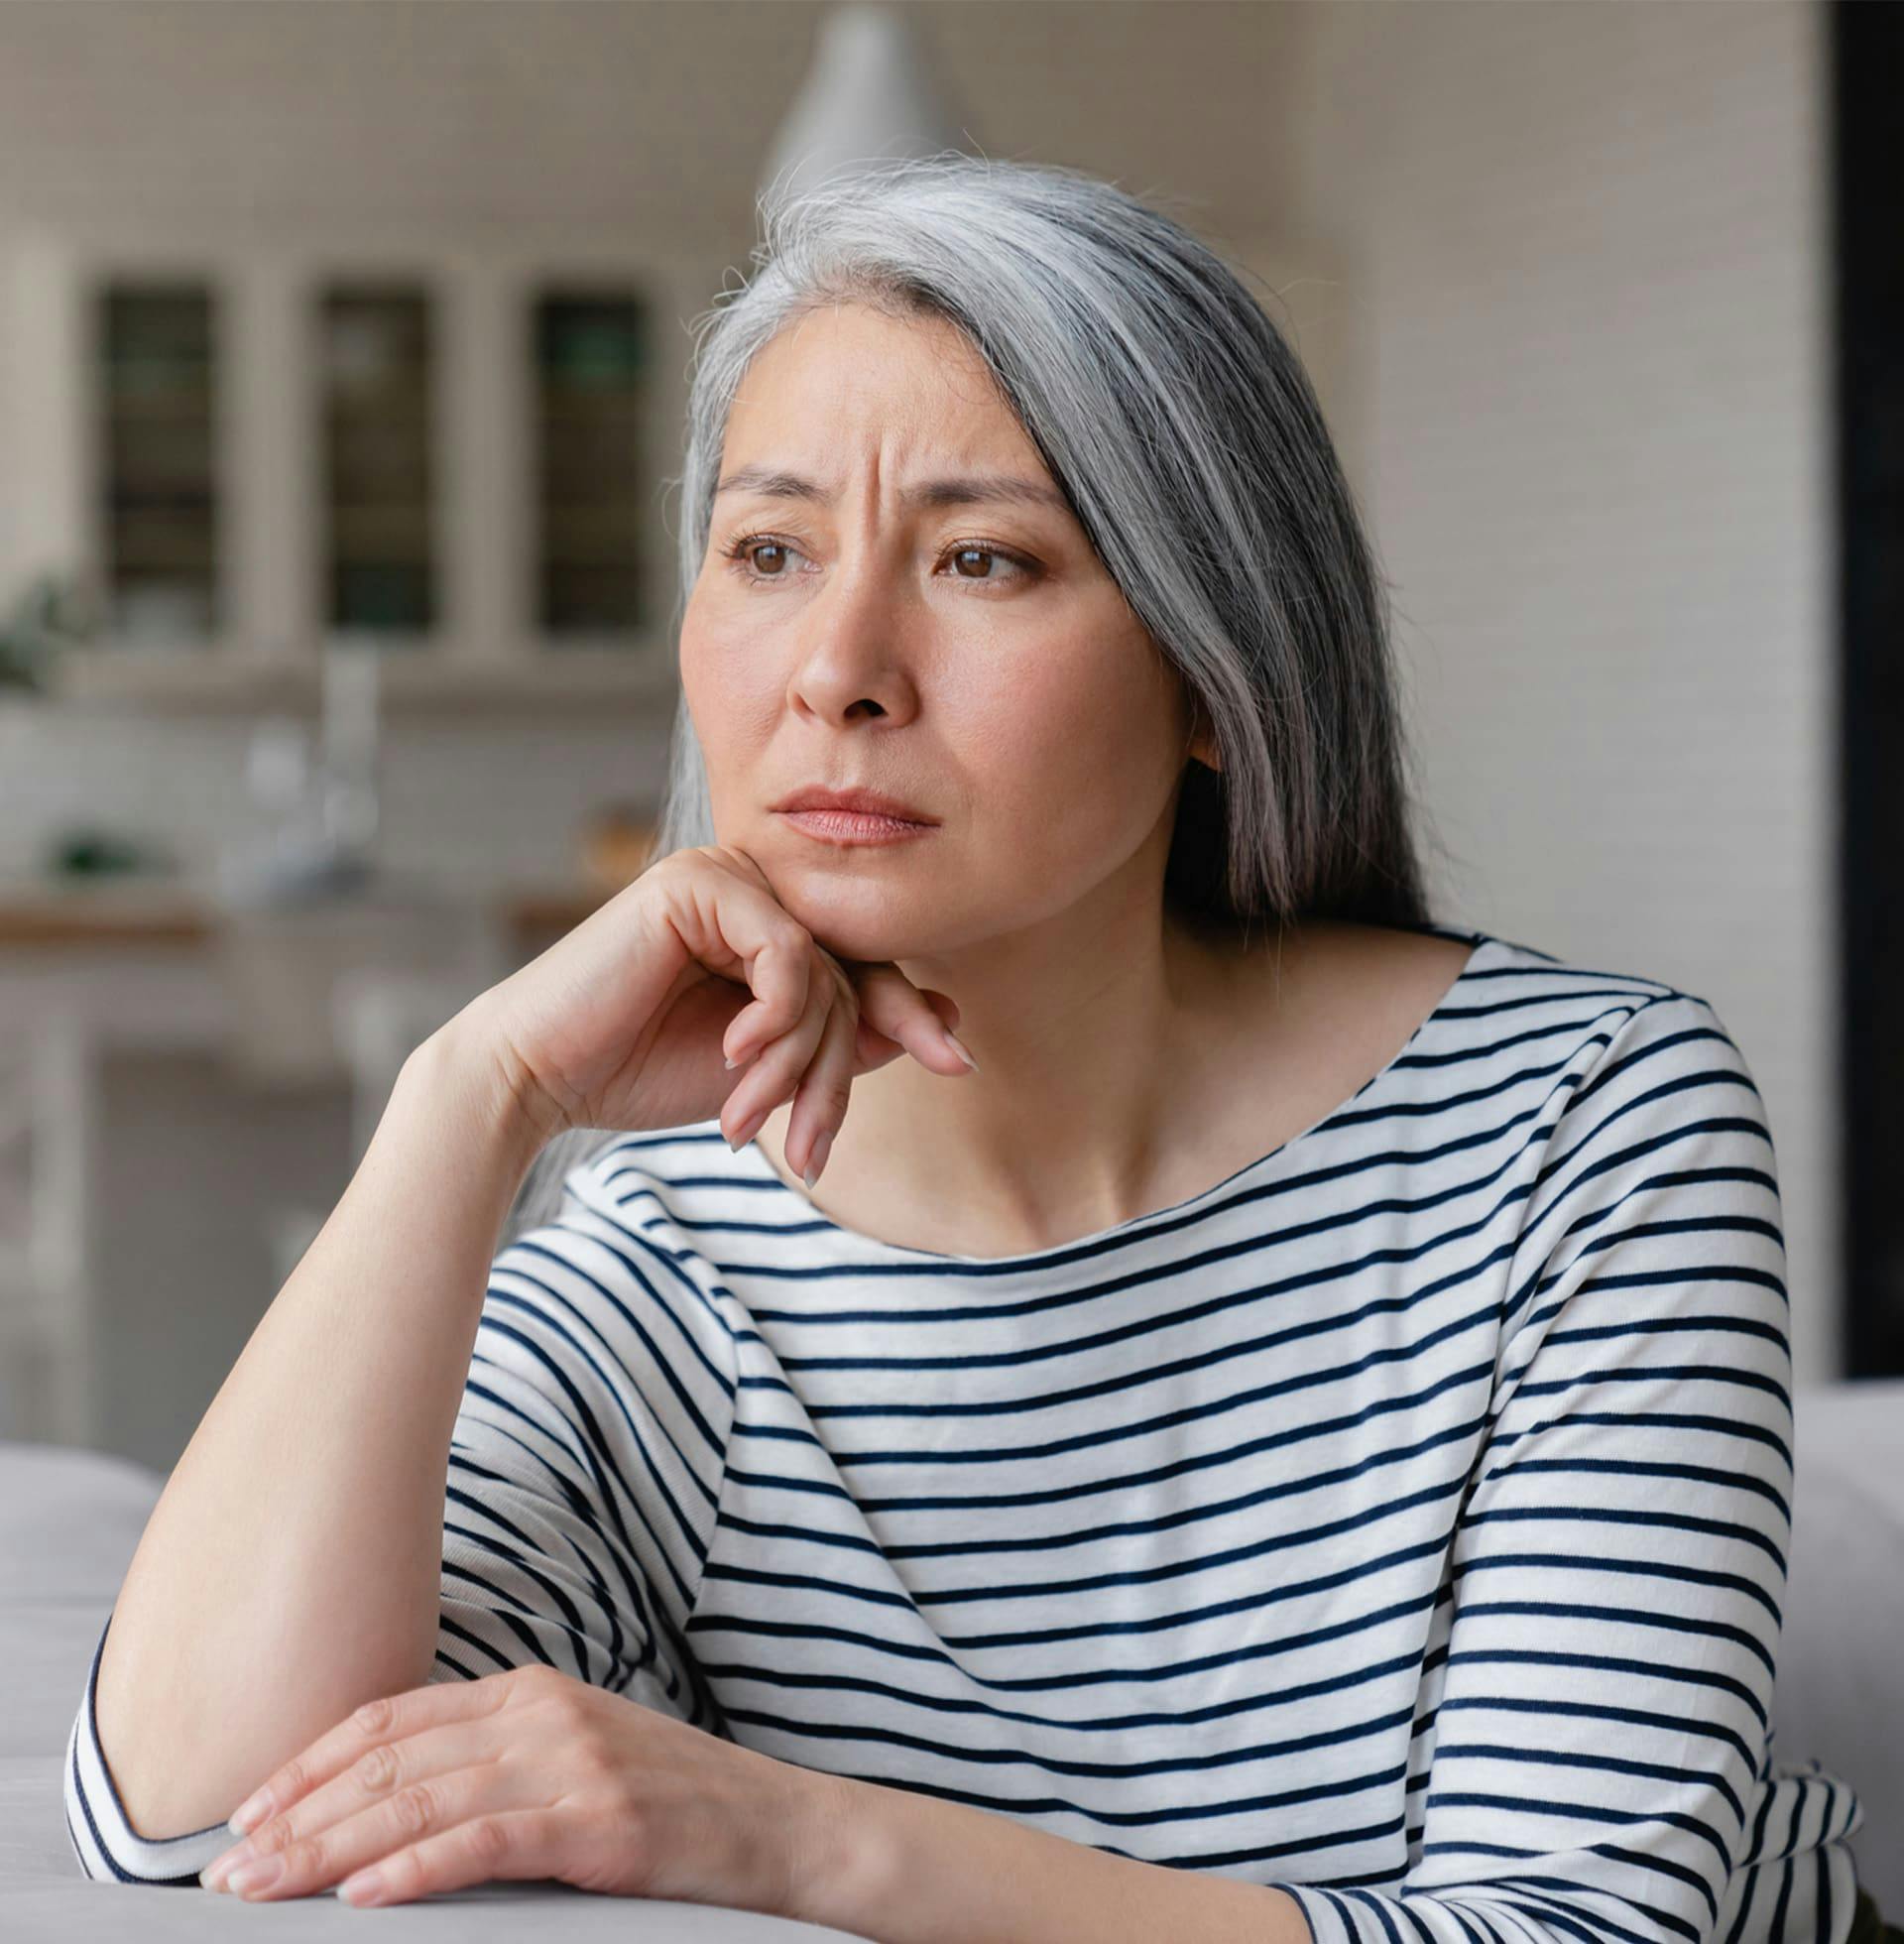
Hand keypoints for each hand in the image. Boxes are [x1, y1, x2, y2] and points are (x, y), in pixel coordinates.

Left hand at [197, 1662, 848, 1915]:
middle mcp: (543, 1712)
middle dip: (299, 1816)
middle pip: (393, 1762)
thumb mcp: (575, 1757)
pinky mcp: (601, 1822)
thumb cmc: (671, 1802)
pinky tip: (364, 1898)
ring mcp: (574, 1763)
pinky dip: (418, 1869)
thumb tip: (385, 1805)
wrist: (778, 1827)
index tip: (247, 1813)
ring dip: (331, 1850)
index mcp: (530, 1690)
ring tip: (266, 1887)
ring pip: (424, 1803)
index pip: (393, 1720)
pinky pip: (488, 1841)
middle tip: (229, 1869)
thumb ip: (493, 1761)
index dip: (310, 1764)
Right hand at [456, 843, 976, 1184]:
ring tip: (748, 1114)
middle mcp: (753, 889)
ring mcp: (725, 877)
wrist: (540, 1078)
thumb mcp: (767, 1068)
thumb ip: (845, 1038)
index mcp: (768, 925)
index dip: (909, 1018)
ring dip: (796, 1061)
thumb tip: (945, 1017)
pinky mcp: (698, 882)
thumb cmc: (639, 1072)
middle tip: (805, 1145)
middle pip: (849, 977)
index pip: (864, 968)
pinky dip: (774, 1017)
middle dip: (832, 1073)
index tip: (959, 1065)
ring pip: (823, 974)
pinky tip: (731, 1055)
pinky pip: (787, 953)